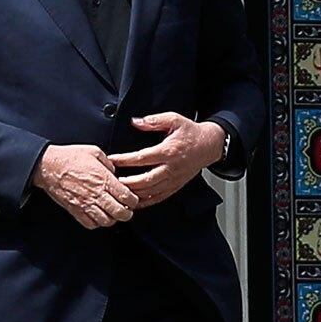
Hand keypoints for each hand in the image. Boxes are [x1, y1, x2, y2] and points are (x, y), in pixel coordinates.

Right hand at [33, 143, 139, 228]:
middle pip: (120, 213)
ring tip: (111, 213)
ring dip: (112, 219)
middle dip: (127, 213)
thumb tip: (116, 172)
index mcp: (104, 180)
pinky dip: (96, 223)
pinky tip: (97, 215)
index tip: (132, 199)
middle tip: (125, 209)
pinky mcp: (75, 210)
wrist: (47, 165)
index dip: (133, 201)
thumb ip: (109, 163)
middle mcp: (97, 194)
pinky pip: (90, 224)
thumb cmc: (70, 157)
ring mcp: (85, 204)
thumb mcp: (94, 152)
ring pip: (106, 221)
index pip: (128, 198)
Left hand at [103, 113, 225, 208]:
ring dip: (133, 193)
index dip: (124, 160)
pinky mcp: (176, 186)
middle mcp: (171, 168)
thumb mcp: (174, 119)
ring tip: (118, 191)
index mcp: (169, 151)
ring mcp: (174, 180)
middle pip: (144, 180)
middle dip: (125, 182)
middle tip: (110, 180)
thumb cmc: (191, 132)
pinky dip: (145, 202)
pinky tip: (134, 201)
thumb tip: (135, 122)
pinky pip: (158, 198)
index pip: (142, 158)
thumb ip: (153, 121)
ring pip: (150, 192)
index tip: (111, 160)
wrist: (210, 145)